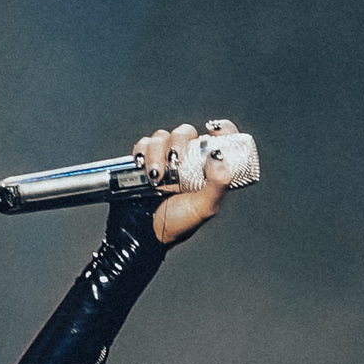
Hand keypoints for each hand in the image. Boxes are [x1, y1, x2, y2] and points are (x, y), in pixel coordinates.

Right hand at [133, 117, 245, 244]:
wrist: (146, 234)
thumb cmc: (177, 224)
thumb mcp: (205, 207)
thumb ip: (218, 184)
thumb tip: (219, 156)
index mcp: (206, 169)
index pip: (219, 139)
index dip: (221, 129)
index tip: (214, 130)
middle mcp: (187, 160)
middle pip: (185, 132)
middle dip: (178, 142)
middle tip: (175, 161)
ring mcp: (165, 159)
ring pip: (162, 137)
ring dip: (157, 152)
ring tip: (156, 177)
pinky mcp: (146, 161)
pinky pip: (143, 145)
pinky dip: (142, 152)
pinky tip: (142, 167)